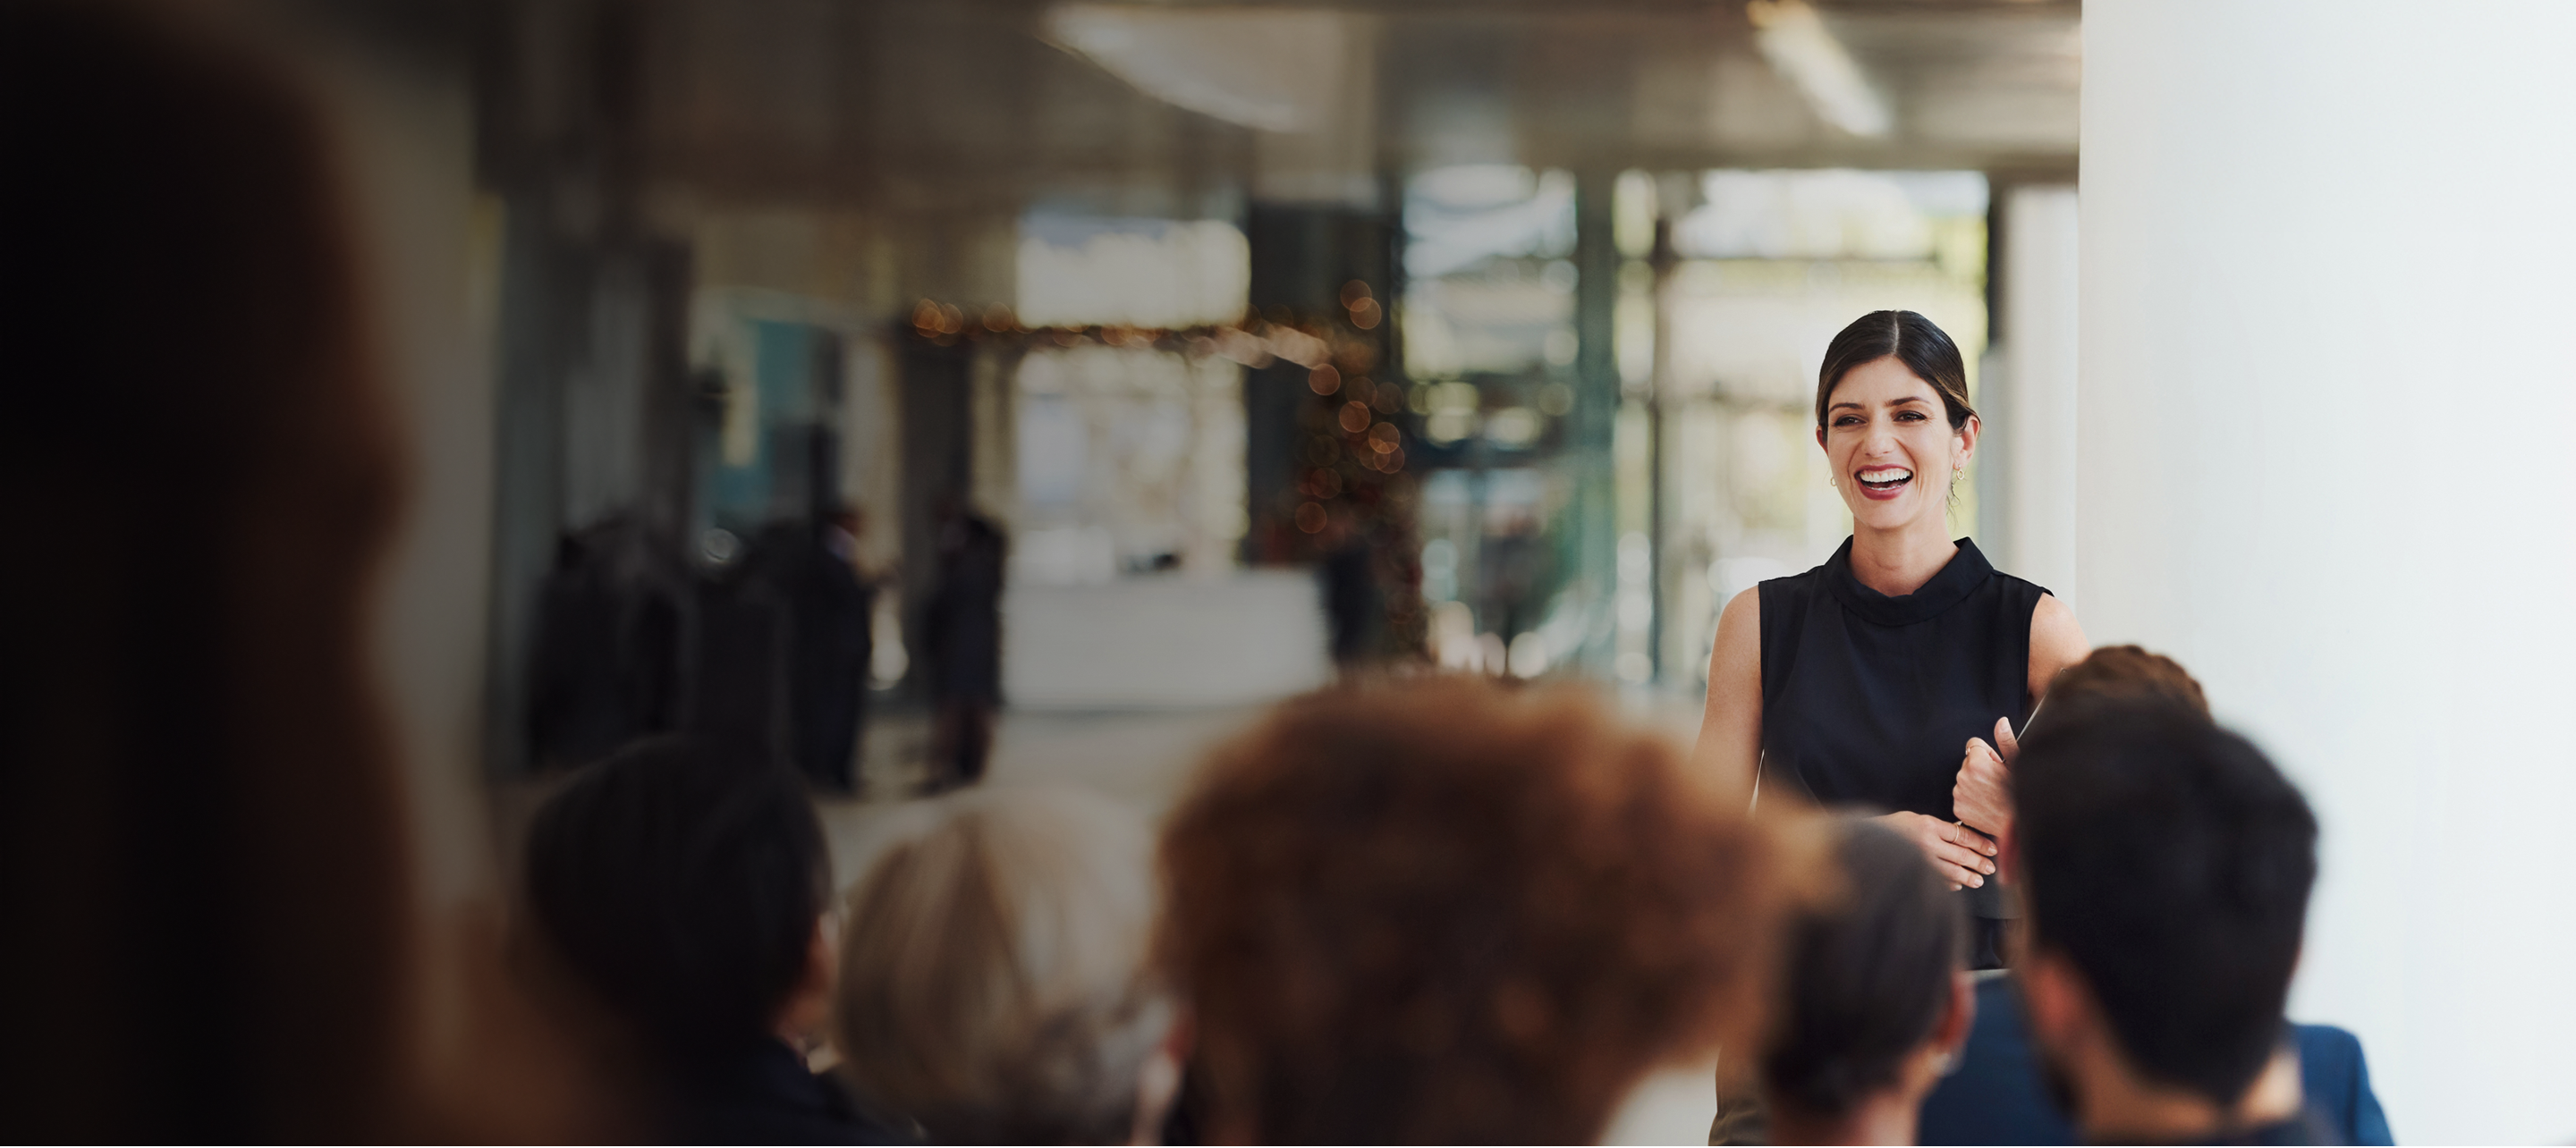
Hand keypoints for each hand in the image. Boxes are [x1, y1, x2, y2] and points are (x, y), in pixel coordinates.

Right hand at [1872, 811, 1997, 889]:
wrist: (1864, 842)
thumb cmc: (1892, 828)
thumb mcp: (1914, 819)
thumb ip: (1937, 828)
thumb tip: (1963, 839)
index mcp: (1928, 825)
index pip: (1963, 835)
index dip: (1980, 843)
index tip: (1991, 849)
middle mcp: (1926, 843)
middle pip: (1961, 854)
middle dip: (1978, 862)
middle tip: (1990, 868)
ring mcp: (1920, 860)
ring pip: (1952, 871)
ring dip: (1968, 877)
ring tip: (1978, 880)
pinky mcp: (1914, 872)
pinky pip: (1937, 880)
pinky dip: (1950, 884)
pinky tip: (1958, 885)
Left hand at [1953, 716, 2018, 838]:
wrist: (2018, 825)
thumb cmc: (2021, 795)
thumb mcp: (2017, 765)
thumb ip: (2006, 741)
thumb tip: (2001, 723)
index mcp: (1976, 763)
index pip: (1974, 745)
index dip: (1988, 754)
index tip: (1996, 764)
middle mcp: (1963, 777)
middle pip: (1969, 763)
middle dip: (1981, 769)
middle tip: (1997, 782)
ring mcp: (1959, 794)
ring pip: (1965, 780)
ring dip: (1975, 784)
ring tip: (1993, 795)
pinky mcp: (1958, 809)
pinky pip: (1962, 797)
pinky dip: (1971, 799)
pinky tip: (1986, 805)